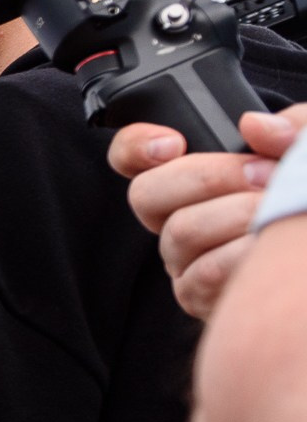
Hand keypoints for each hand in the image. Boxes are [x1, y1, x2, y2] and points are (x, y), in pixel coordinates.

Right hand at [108, 106, 306, 319]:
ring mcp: (182, 257)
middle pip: (146, 193)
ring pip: (179, 231)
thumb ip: (292, 127)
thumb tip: (253, 126)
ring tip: (278, 210)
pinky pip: (203, 273)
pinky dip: (241, 256)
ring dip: (235, 215)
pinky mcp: (198, 295)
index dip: (137, 145)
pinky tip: (270, 246)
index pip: (131, 156)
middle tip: (264, 174)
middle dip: (209, 177)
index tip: (174, 143)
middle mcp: (175, 216)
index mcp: (190, 178)